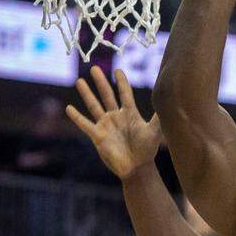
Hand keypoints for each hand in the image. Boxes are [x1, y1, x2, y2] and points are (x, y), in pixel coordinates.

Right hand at [66, 67, 162, 181]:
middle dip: (101, 82)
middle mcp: (116, 116)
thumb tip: (167, 102)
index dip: (121, 82)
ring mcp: (106, 125)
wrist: (137, 168)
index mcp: (130, 113)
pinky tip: (69, 108)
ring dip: (87, 94)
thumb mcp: (154, 131)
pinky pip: (85, 125)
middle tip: (94, 68)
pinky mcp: (98, 136)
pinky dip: (77, 117)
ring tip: (79, 81)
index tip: (118, 70)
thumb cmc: (146, 150)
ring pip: (94, 106)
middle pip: (107, 95)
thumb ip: (158, 117)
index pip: (124, 93)